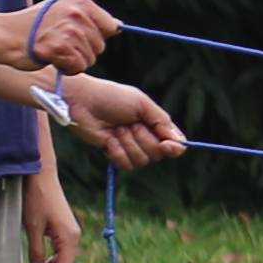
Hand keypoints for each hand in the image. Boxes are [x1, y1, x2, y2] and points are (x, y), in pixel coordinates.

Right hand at [22, 0, 114, 73]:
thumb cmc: (32, 26)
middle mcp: (77, 14)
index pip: (110, 27)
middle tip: (61, 46)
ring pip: (90, 59)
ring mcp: (69, 31)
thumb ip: (88, 18)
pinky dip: (67, 69)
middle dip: (83, 51)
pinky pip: (78, 67)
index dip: (96, 37)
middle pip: (100, 46)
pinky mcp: (59, 49)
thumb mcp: (62, 11)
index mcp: (81, 3)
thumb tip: (117, 26)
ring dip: (74, 61)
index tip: (80, 39)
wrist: (3, 34)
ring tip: (54, 51)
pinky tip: (52, 60)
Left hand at [22, 165, 80, 262]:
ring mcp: (70, 233)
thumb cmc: (37, 199)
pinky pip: (61, 252)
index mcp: (69, 237)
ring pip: (63, 261)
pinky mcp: (65, 230)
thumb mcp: (32, 227)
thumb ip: (35, 252)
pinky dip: (50, 261)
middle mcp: (74, 237)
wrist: (41, 176)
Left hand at [67, 77, 187, 168]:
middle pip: (158, 154)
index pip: (175, 144)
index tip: (166, 145)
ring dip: (129, 145)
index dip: (173, 148)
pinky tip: (109, 140)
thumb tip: (179, 142)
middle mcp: (146, 137)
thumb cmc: (112, 97)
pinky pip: (126, 165)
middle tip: (130, 124)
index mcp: (155, 123)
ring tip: (118, 130)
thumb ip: (161, 121)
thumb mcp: (142, 104)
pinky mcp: (114, 154)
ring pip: (142, 161)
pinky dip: (118, 153)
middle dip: (144, 140)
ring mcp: (130, 147)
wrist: (83, 102)